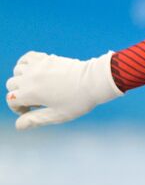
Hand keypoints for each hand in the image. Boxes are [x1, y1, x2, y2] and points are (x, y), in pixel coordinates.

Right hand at [7, 51, 121, 129]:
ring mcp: (36, 66)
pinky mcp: (45, 58)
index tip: (30, 112)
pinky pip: (26, 58)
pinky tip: (33, 72)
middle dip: (19, 94)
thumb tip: (18, 126)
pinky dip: (25, 64)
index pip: (11, 100)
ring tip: (39, 88)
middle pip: (11, 85)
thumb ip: (36, 120)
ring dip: (22, 80)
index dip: (17, 108)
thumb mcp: (57, 115)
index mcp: (30, 93)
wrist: (94, 82)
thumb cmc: (78, 101)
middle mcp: (29, 77)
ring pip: (17, 71)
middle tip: (37, 101)